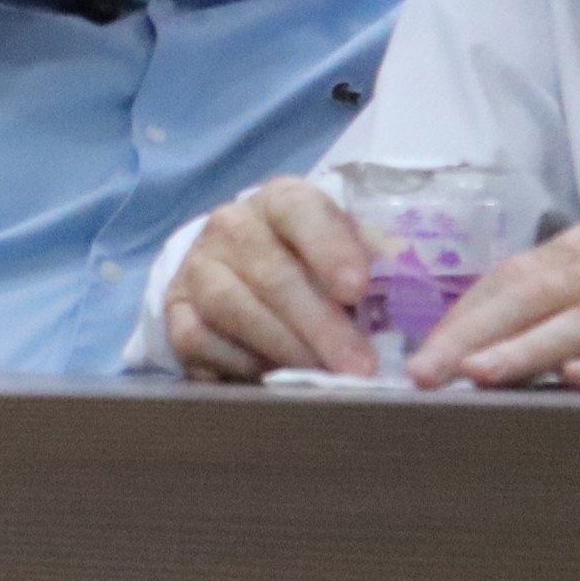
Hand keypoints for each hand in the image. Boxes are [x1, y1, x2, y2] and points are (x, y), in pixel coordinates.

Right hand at [162, 177, 375, 379]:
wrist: (240, 269)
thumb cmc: (311, 263)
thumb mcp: (349, 248)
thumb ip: (376, 256)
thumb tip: (403, 264)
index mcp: (282, 202)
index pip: (302, 211)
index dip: (330, 249)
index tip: (358, 290)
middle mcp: (232, 226)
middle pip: (271, 273)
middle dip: (319, 324)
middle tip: (358, 366)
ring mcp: (198, 267)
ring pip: (231, 306)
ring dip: (282, 347)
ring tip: (322, 378)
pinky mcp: (176, 310)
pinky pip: (198, 338)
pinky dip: (238, 363)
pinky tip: (273, 377)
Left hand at [410, 220, 579, 394]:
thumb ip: (573, 298)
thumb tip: (492, 337)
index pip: (514, 273)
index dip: (464, 313)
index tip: (422, 350)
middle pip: (533, 292)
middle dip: (471, 333)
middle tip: (424, 371)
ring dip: (524, 348)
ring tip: (477, 373)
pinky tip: (579, 383)